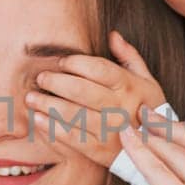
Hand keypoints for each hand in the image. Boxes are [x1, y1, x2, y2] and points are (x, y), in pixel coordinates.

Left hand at [24, 30, 167, 168]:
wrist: (153, 148)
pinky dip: (52, 128)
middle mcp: (120, 107)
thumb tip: (113, 35)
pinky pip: (72, 138)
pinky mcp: (100, 150)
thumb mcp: (146, 80)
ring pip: (73, 114)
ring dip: (48, 105)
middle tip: (40, 78)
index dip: (76, 63)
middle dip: (56, 83)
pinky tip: (37, 119)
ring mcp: (110, 130)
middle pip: (82, 90)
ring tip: (31, 98)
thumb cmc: (145, 108)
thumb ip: (129, 57)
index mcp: (129, 86)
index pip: (99, 69)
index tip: (61, 62)